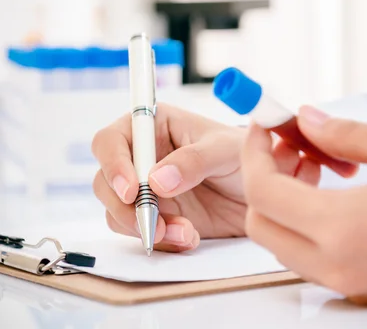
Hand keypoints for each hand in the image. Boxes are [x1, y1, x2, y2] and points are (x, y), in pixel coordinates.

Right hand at [91, 104, 320, 251]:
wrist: (261, 192)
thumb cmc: (245, 155)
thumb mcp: (226, 151)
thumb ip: (194, 160)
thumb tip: (157, 180)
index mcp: (154, 126)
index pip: (111, 140)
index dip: (113, 164)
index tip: (132, 190)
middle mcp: (142, 156)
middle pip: (105, 181)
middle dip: (125, 206)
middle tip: (153, 224)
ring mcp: (146, 188)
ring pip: (117, 211)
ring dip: (144, 227)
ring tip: (185, 232)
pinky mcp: (156, 215)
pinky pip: (140, 232)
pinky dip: (161, 240)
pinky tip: (189, 237)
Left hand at [241, 105, 366, 303]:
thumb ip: (344, 133)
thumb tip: (305, 119)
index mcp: (342, 229)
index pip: (262, 192)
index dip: (253, 152)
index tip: (262, 126)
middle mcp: (338, 266)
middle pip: (262, 226)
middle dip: (261, 181)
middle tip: (287, 146)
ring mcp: (352, 283)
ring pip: (284, 245)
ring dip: (283, 204)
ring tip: (314, 165)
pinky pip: (313, 259)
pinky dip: (307, 226)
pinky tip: (332, 194)